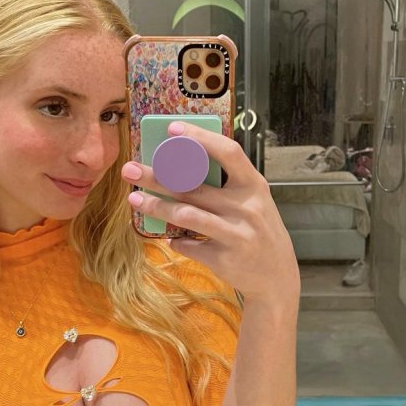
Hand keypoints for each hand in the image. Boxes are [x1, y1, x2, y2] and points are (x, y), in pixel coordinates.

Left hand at [121, 120, 299, 303]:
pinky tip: (170, 237)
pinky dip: (175, 239)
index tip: (172, 129)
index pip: (227, 152)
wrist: (277, 276)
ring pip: (185, 214)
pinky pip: (188, 244)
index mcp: (253, 186)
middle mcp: (246, 208)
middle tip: (128, 169)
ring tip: (135, 199)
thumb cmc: (258, 230)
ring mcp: (235, 234)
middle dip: (155, 176)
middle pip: (193, 185)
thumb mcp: (254, 202)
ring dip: (156, 206)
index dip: (200, 138)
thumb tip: (179, 167)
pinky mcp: (223, 259)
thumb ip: (226, 186)